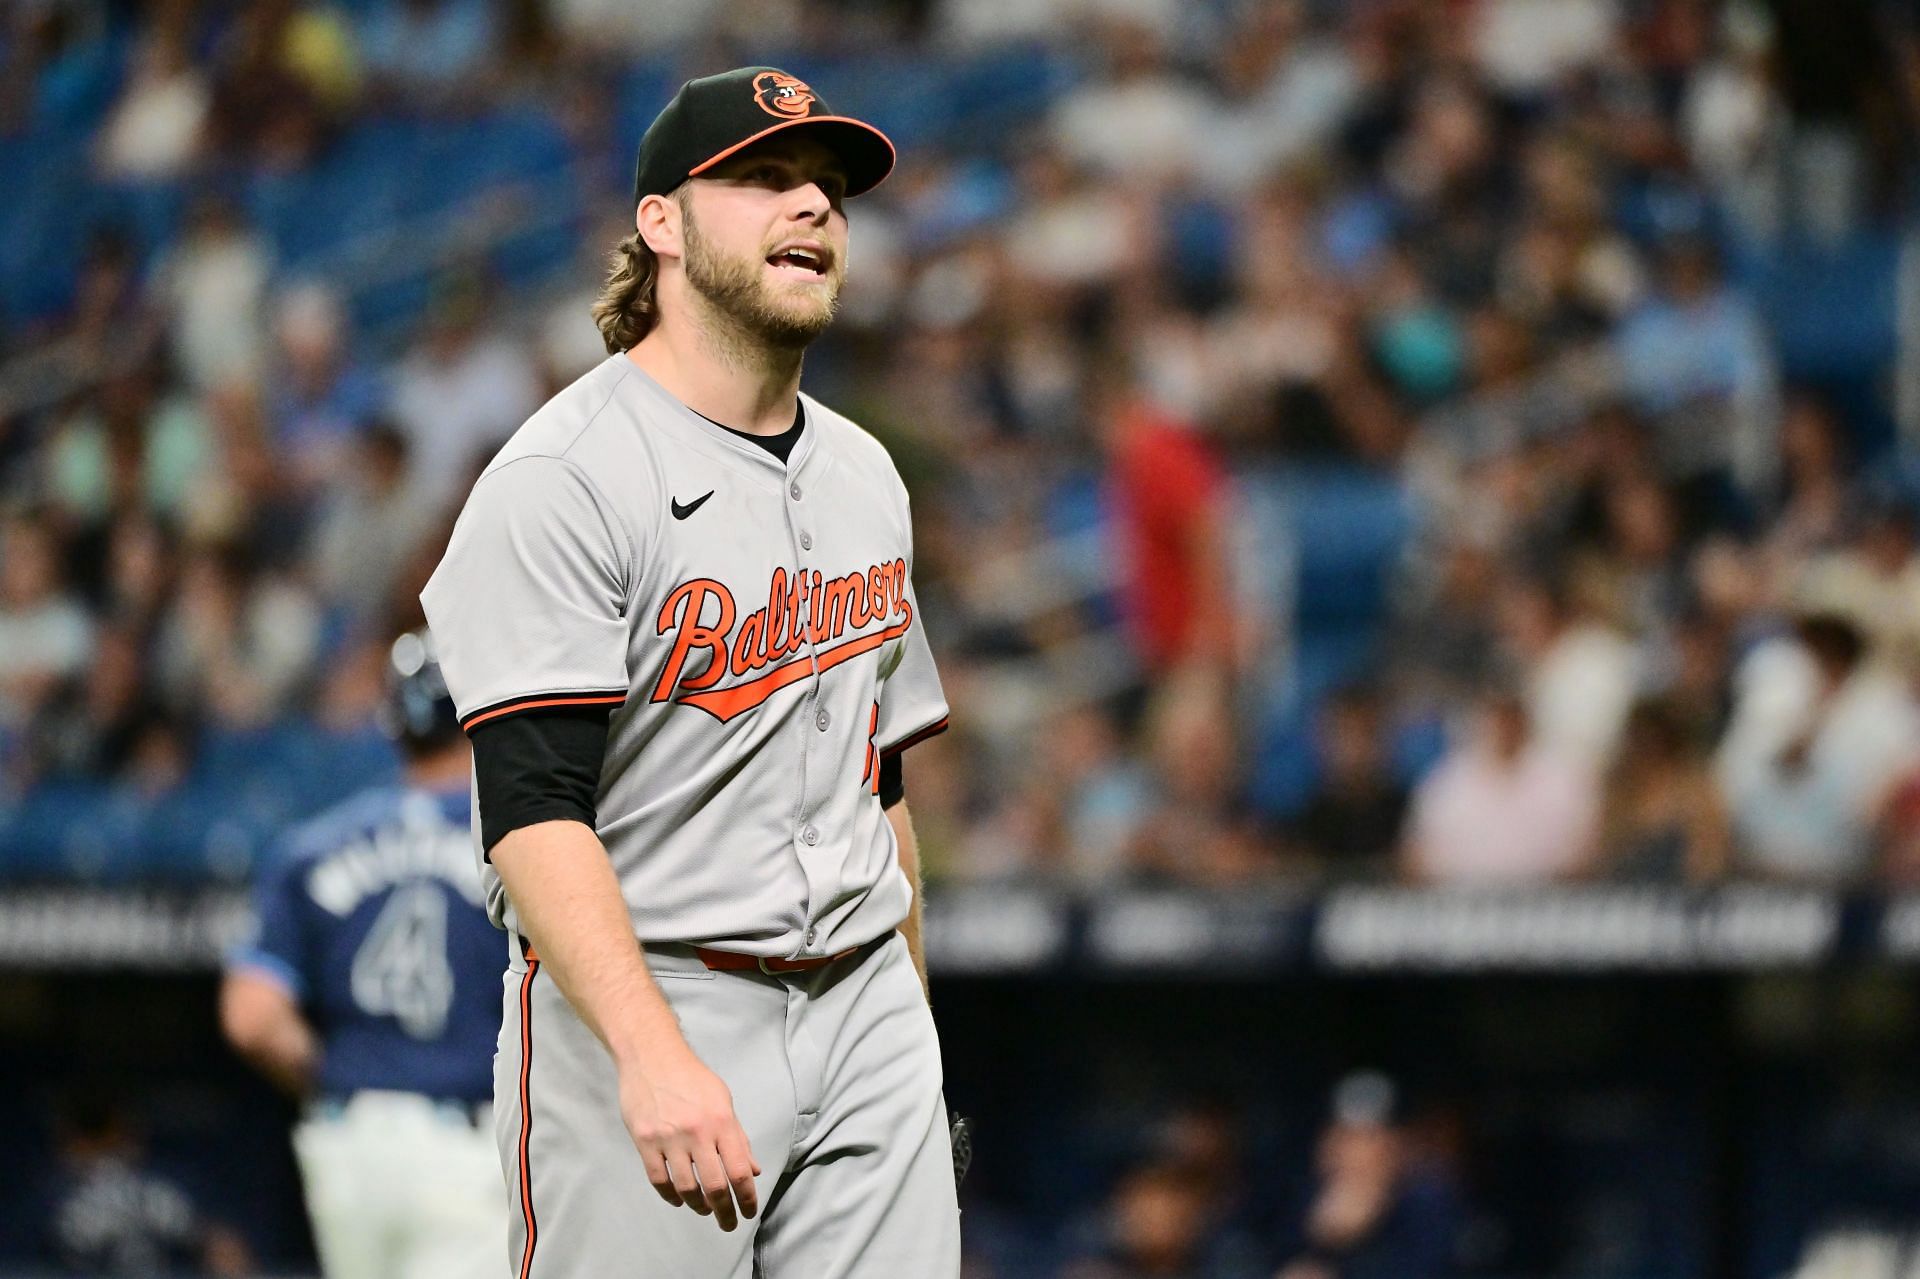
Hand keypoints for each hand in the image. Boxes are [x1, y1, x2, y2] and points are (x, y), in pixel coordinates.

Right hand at [618, 1047, 760, 1230]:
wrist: (652, 1056)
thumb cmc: (692, 1078)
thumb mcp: (723, 1101)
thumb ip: (738, 1138)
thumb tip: (752, 1171)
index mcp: (722, 1122)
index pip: (739, 1170)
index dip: (746, 1197)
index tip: (748, 1212)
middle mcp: (697, 1132)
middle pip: (714, 1186)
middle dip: (725, 1211)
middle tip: (728, 1223)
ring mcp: (669, 1138)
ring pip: (686, 1187)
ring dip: (698, 1206)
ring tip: (705, 1210)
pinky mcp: (645, 1141)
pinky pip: (659, 1180)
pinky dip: (670, 1196)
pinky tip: (679, 1200)